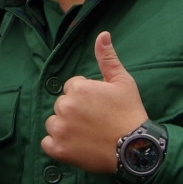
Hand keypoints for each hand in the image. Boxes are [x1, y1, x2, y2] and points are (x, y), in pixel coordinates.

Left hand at [42, 32, 146, 173]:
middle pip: (62, 105)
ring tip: (87, 134)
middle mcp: (65, 106)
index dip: (86, 97)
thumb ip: (107, 58)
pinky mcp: (58, 149)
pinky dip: (58, 145)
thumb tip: (102, 34)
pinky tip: (75, 145)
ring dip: (65, 127)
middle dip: (75, 111)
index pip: (72, 88)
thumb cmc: (129, 113)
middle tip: (95, 122)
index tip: (100, 107)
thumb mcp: (122, 81)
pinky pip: (47, 143)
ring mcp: (60, 129)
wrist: (134, 148)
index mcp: (77, 88)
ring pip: (54, 123)